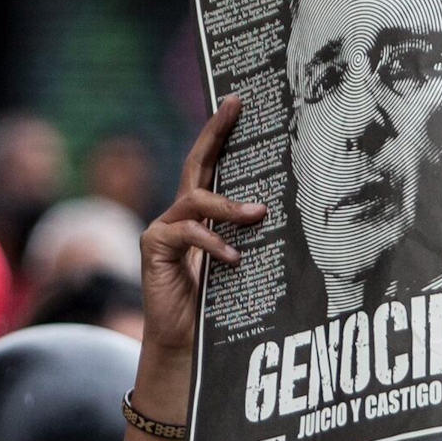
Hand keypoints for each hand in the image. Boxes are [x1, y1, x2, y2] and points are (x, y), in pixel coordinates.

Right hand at [136, 97, 260, 381]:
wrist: (184, 341)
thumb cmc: (217, 303)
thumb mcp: (241, 263)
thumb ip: (251, 238)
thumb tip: (286, 214)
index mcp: (202, 212)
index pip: (211, 163)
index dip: (221, 130)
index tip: (238, 99)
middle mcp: (180, 212)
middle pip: (196, 162)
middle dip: (216, 131)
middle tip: (236, 105)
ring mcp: (164, 227)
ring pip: (196, 199)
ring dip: (230, 205)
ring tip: (257, 214)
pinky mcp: (154, 246)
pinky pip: (187, 233)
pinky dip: (213, 243)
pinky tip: (233, 258)